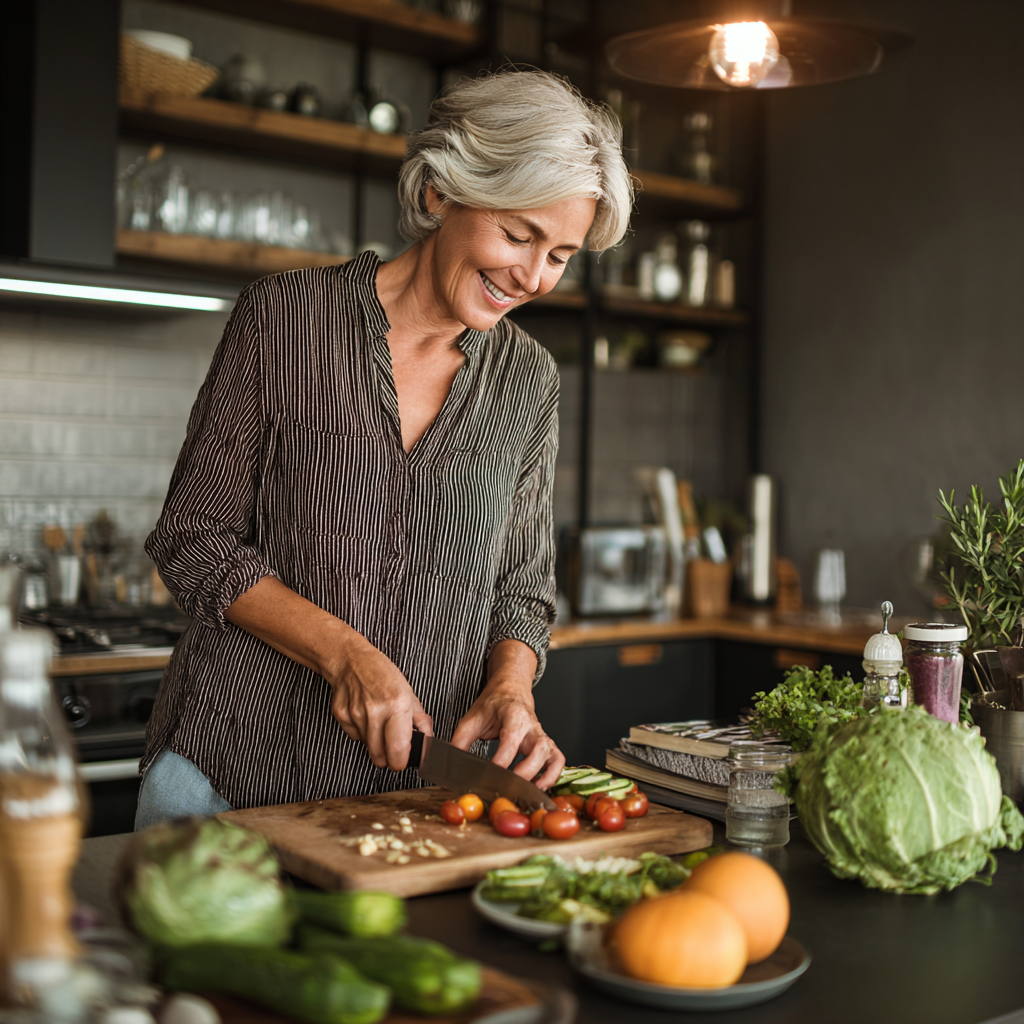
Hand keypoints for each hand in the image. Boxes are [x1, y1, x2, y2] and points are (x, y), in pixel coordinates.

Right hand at [224, 577, 431, 770]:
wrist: (350, 659)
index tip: (405, 759)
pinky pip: (355, 737)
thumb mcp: (408, 692)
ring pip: (368, 748)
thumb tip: (428, 740)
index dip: (403, 761)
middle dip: (389, 757)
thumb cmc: (382, 673)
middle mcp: (376, 712)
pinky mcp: (342, 716)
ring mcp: (356, 715)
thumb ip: (420, 719)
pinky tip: (366, 716)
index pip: (399, 752)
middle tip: (394, 746)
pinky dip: (362, 733)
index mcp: (397, 705)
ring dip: (376, 743)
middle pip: (381, 758)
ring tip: (380, 724)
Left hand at [450, 643, 564, 789]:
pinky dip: (553, 775)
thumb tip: (450, 763)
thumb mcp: (472, 718)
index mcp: (513, 715)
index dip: (501, 761)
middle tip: (508, 788)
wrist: (511, 691)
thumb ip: (461, 740)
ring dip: (542, 776)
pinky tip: (540, 786)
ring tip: (527, 792)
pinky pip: (558, 760)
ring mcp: (541, 735)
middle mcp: (532, 726)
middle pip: (537, 750)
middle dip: (524, 772)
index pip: (510, 740)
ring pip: (551, 755)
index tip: (489, 775)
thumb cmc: (493, 705)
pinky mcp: (546, 744)